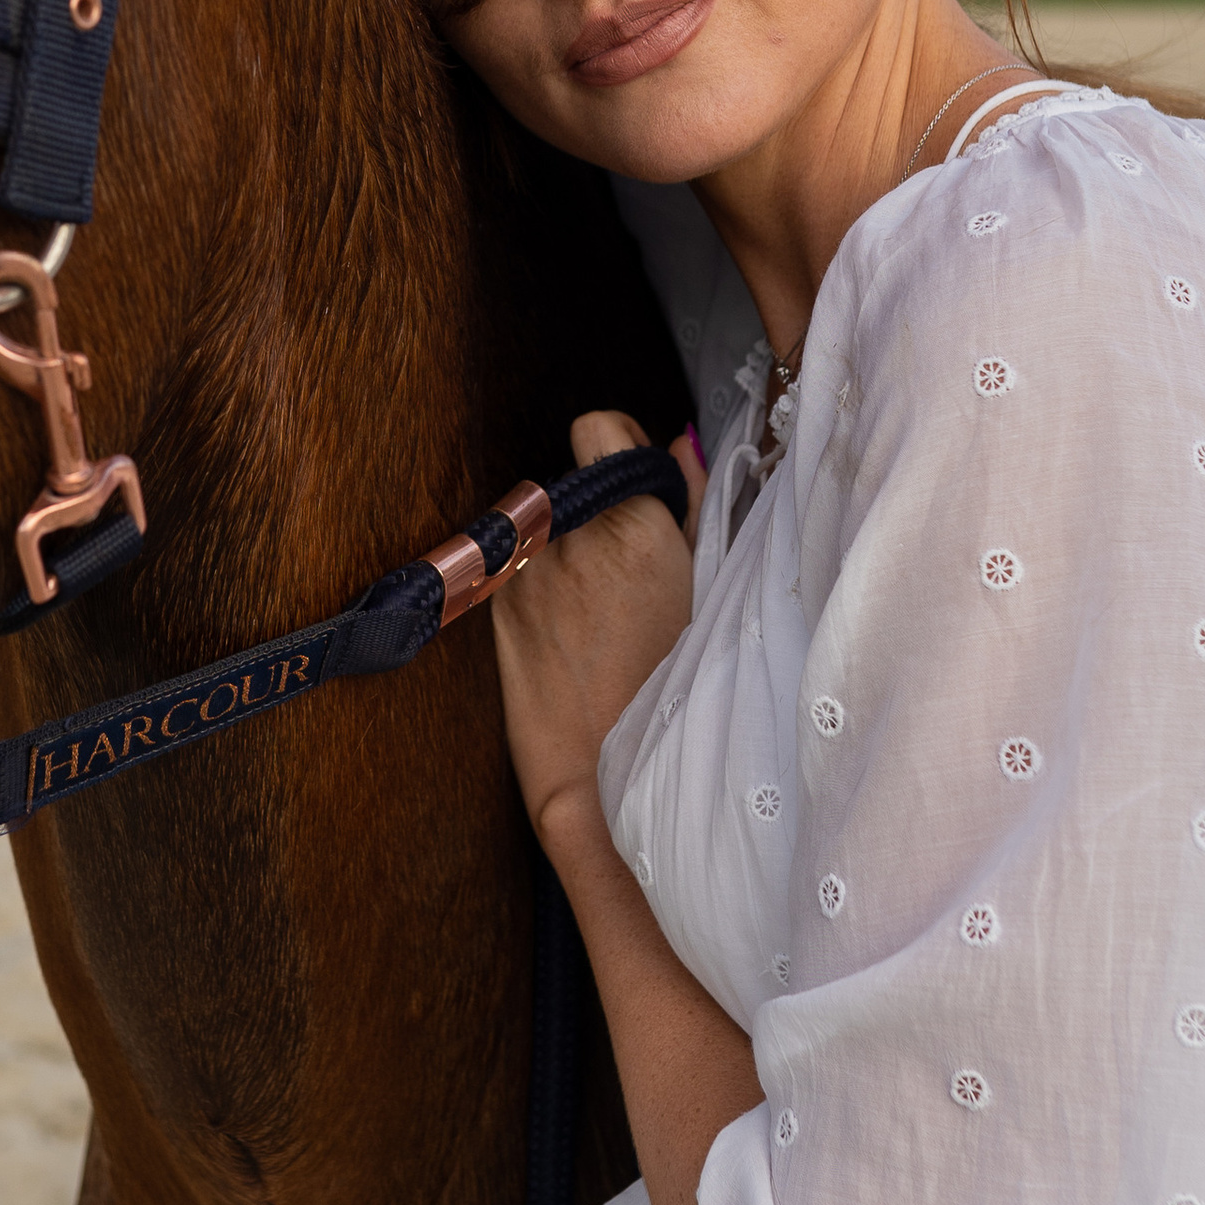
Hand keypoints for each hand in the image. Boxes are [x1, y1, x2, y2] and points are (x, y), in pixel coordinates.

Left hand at [493, 410, 702, 848]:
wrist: (601, 778)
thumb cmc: (673, 694)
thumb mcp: (709, 590)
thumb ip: (693, 508)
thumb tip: (678, 450)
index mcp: (629, 523)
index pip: (599, 426)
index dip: (622, 448)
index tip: (642, 486)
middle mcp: (566, 534)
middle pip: (573, 475)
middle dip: (601, 502)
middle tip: (634, 565)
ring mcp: (523, 569)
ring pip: (547, 522)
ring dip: (573, 543)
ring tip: (606, 611)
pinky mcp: (496, 603)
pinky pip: (524, 564)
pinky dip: (546, 581)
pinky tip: (576, 634)